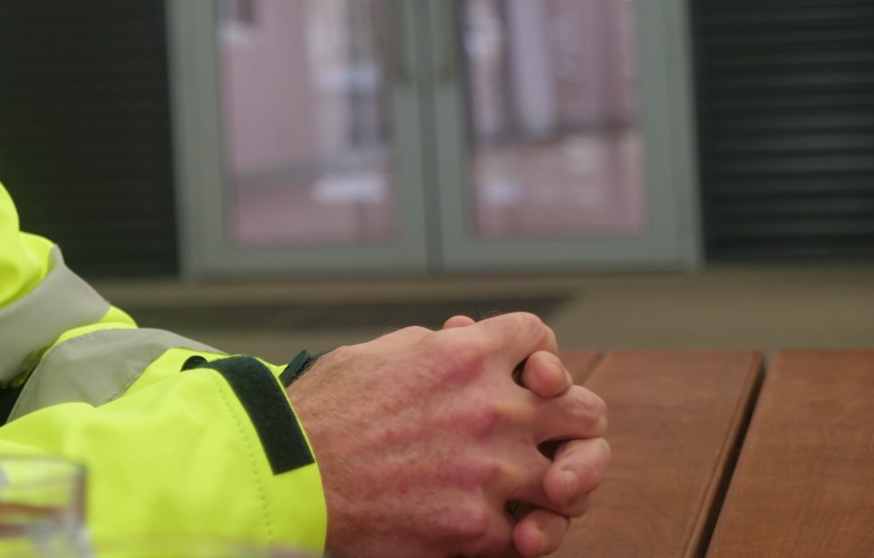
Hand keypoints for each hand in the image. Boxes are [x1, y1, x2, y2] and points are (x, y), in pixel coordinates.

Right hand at [288, 312, 608, 557]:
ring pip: (576, 481)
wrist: (288, 474)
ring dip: (564, 488)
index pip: (538, 337)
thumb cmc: (322, 411)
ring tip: (545, 495)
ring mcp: (490, 470)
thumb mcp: (379, 353)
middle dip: (576, 424)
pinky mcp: (477, 528)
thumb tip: (464, 337)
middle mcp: (490, 407)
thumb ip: (435, 346)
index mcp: (464, 355)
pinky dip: (524, 536)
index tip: (530, 375)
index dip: (541, 355)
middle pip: (584, 409)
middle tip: (558, 442)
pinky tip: (509, 532)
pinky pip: (533, 535)